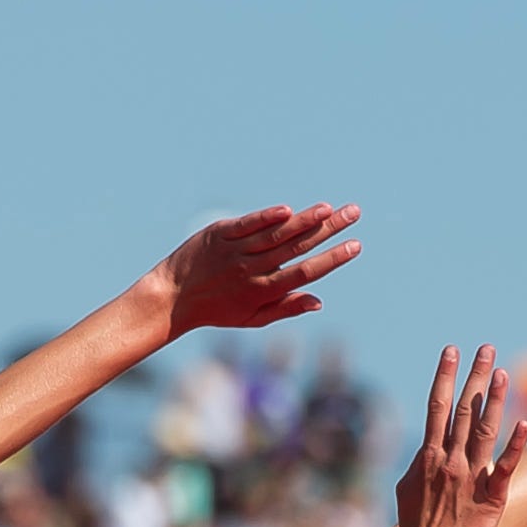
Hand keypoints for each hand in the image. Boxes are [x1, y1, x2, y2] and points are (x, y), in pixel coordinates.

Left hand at [152, 204, 359, 334]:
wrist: (170, 298)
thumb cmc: (216, 309)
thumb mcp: (251, 318)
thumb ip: (285, 308)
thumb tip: (319, 301)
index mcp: (262, 291)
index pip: (304, 272)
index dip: (331, 259)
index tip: (355, 245)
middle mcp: (251, 270)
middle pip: (296, 248)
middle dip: (328, 230)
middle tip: (354, 212)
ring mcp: (235, 250)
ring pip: (275, 234)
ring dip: (304, 221)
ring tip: (329, 208)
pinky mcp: (218, 233)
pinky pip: (246, 225)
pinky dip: (266, 218)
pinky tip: (288, 210)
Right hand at [391, 344, 526, 526]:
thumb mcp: (406, 490)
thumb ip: (418, 465)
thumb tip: (424, 450)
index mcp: (429, 456)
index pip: (436, 407)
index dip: (445, 376)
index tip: (452, 351)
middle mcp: (450, 461)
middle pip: (463, 409)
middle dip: (474, 376)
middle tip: (485, 348)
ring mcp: (471, 476)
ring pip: (484, 429)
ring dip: (494, 398)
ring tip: (503, 371)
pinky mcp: (492, 496)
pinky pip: (506, 466)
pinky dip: (515, 444)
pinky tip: (524, 422)